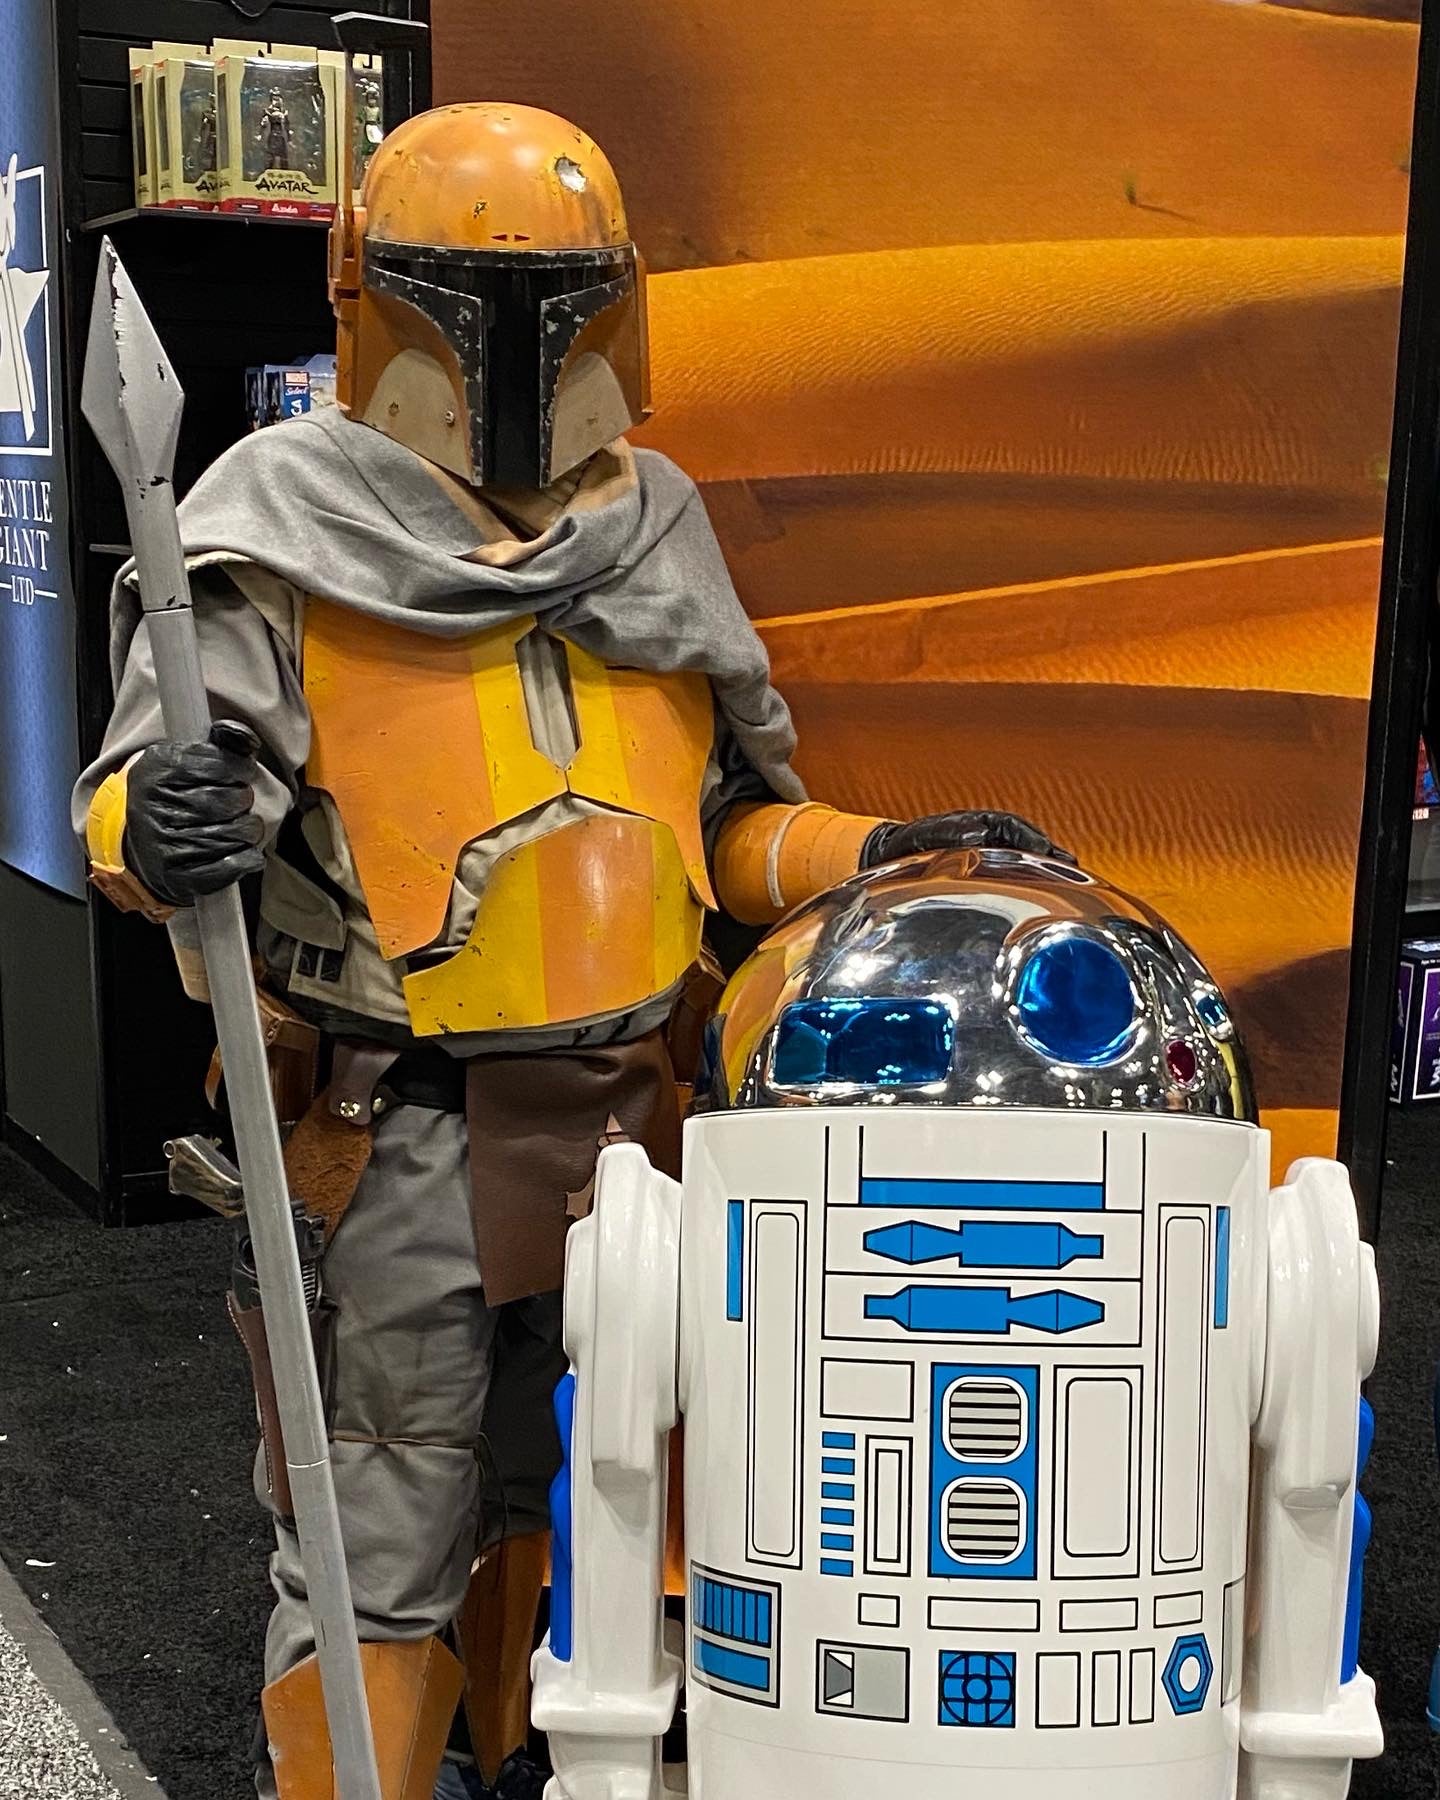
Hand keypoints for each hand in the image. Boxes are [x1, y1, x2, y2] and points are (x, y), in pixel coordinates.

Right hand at [124, 720, 265, 904]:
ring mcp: (165, 845)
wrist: (144, 844)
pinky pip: (237, 863)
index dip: (240, 768)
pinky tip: (237, 849)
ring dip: (246, 829)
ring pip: (239, 832)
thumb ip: (222, 743)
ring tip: (232, 825)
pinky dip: (248, 857)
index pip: (220, 764)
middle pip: (232, 800)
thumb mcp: (187, 759)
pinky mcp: (180, 877)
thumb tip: (247, 739)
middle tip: (232, 802)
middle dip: (242, 800)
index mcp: (157, 769)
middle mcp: (155, 807)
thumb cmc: (175, 795)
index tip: (239, 773)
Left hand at [861, 809, 1075, 868]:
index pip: (1014, 829)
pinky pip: (1014, 879)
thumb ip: (951, 833)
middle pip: (1028, 846)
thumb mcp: (925, 835)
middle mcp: (989, 840)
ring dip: (1047, 872)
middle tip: (1072, 870)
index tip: (1049, 853)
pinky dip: (1032, 886)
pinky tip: (1045, 901)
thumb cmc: (908, 844)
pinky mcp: (986, 877)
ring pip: (1025, 863)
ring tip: (1071, 884)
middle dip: (1051, 858)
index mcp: (978, 826)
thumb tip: (978, 833)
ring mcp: (989, 859)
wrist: (891, 856)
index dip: (1034, 840)